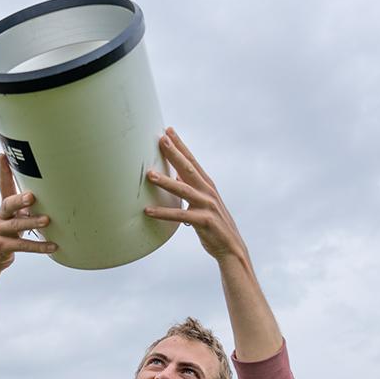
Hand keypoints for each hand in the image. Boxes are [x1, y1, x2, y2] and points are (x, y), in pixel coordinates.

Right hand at [0, 153, 57, 271]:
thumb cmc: (10, 233)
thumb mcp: (16, 217)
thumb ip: (28, 206)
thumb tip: (54, 193)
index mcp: (5, 207)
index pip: (3, 185)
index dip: (3, 171)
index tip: (3, 156)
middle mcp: (1, 216)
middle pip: (8, 204)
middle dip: (20, 199)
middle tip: (32, 196)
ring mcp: (0, 231)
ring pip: (16, 225)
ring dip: (32, 222)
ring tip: (47, 220)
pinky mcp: (2, 246)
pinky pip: (22, 246)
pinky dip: (39, 247)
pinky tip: (53, 246)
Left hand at [143, 127, 248, 262]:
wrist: (231, 247)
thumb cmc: (214, 225)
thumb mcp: (202, 202)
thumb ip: (191, 188)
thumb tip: (175, 175)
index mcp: (207, 185)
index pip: (192, 161)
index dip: (180, 145)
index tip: (168, 131)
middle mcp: (208, 192)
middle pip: (188, 168)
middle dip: (174, 153)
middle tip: (161, 139)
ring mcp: (207, 205)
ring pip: (183, 190)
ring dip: (166, 181)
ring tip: (149, 174)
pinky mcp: (204, 221)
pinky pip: (180, 215)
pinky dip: (163, 213)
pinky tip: (148, 211)